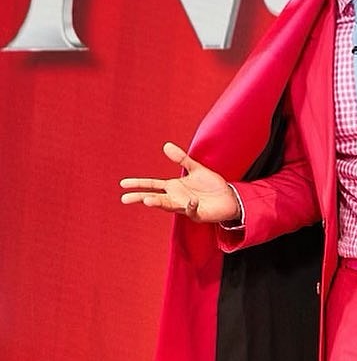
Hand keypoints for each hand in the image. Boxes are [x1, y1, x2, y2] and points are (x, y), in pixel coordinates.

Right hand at [120, 143, 239, 222]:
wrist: (229, 198)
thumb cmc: (212, 185)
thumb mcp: (196, 168)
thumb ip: (182, 159)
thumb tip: (165, 146)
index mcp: (174, 187)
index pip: (152, 185)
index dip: (138, 184)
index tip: (123, 184)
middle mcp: (176, 198)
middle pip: (154, 198)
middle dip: (141, 197)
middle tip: (124, 199)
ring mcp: (186, 207)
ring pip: (169, 206)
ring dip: (159, 203)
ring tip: (147, 200)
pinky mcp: (197, 214)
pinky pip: (191, 211)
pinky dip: (190, 206)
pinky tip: (191, 201)